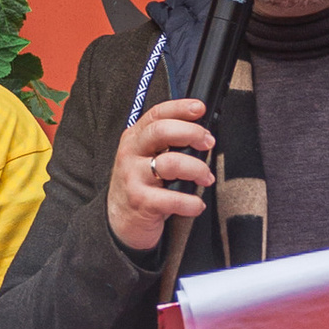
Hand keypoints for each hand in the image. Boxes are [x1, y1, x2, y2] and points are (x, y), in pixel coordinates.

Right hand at [107, 98, 216, 254]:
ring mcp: (133, 177)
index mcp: (134, 138)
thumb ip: (165, 142)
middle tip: (208, 143)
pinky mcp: (140, 201)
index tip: (199, 108)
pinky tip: (196, 205)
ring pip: (171, 163)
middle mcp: (131, 154)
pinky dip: (191, 202)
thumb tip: (201, 133)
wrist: (119, 220)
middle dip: (191, 133)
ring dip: (197, 169)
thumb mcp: (145, 157)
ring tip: (206, 178)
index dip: (179, 108)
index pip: (156, 114)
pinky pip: (172, 198)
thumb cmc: (140, 184)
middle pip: (161, 131)